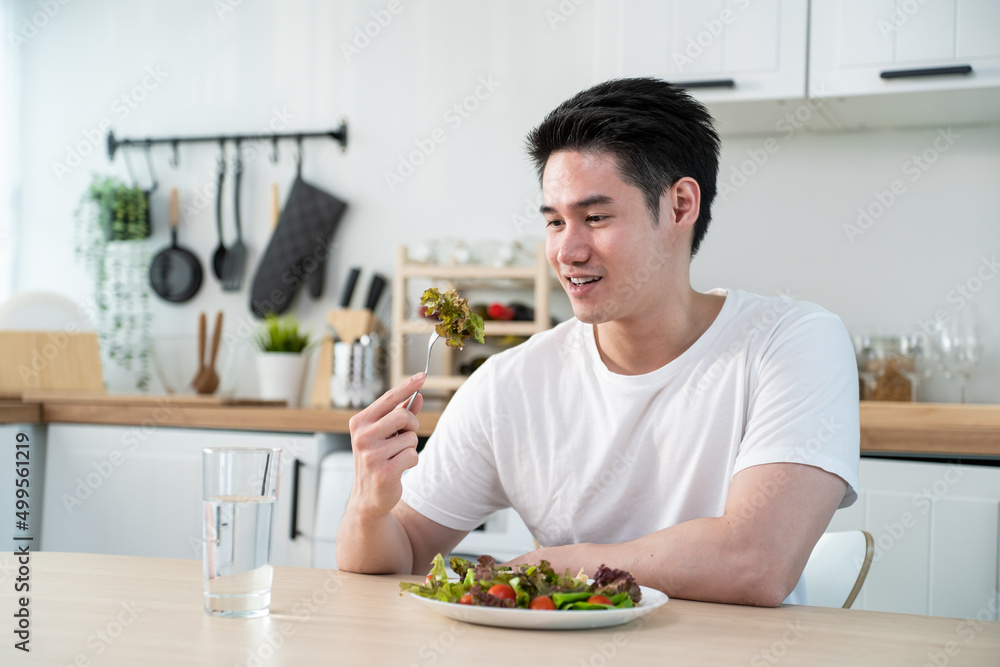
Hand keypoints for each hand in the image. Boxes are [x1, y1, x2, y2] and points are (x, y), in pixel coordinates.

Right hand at [348, 372, 425, 518]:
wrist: (368, 497)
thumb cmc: (377, 460)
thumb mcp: (385, 435)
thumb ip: (399, 414)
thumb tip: (418, 396)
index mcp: (360, 422)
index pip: (389, 399)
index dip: (407, 386)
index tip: (423, 375)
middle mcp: (362, 436)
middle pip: (403, 415)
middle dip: (412, 425)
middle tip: (405, 435)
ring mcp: (371, 455)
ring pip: (410, 438)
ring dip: (410, 447)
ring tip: (396, 457)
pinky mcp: (383, 471)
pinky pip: (412, 455)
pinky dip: (411, 461)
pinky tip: (398, 468)